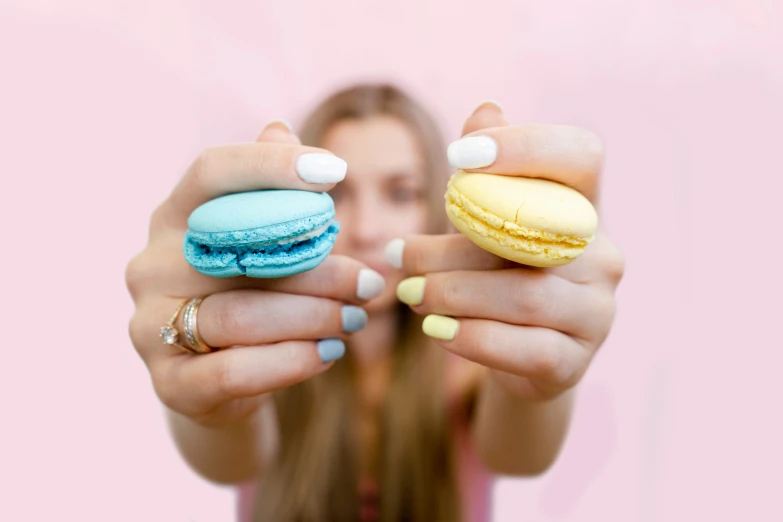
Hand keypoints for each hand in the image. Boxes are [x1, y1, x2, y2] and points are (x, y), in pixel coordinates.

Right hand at [125, 122, 383, 426]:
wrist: (216, 383)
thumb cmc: (248, 296)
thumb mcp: (257, 245)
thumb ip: (267, 193)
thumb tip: (280, 130)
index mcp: (173, 218)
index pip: (211, 172)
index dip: (271, 167)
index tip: (336, 171)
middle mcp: (150, 265)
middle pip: (238, 251)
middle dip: (318, 268)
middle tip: (372, 282)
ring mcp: (150, 325)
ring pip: (240, 315)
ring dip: (313, 317)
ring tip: (357, 320)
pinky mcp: (168, 383)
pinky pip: (232, 371)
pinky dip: (290, 362)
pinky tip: (328, 354)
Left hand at [391, 103, 623, 400]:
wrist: (524, 360)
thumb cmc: (501, 278)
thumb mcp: (491, 226)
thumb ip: (488, 176)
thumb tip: (484, 110)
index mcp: (586, 209)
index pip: (580, 156)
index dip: (524, 147)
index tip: (456, 158)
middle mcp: (604, 256)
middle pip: (531, 234)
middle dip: (452, 246)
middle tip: (396, 255)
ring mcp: (597, 313)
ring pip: (524, 295)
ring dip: (452, 293)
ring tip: (408, 295)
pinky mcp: (575, 361)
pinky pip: (523, 347)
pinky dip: (471, 338)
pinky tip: (436, 332)